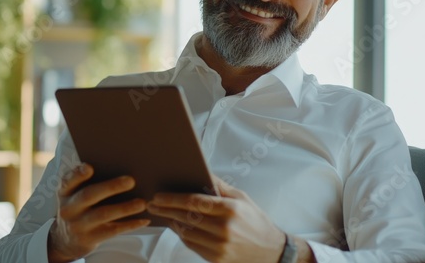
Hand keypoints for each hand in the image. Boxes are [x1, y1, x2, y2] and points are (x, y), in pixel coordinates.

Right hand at [48, 163, 149, 262]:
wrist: (66, 240)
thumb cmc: (79, 207)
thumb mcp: (74, 194)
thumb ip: (89, 181)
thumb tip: (121, 167)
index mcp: (65, 192)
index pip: (67, 181)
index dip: (77, 174)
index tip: (89, 167)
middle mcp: (69, 208)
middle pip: (89, 195)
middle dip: (110, 187)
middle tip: (131, 180)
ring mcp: (79, 225)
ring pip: (103, 214)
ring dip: (124, 208)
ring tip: (142, 203)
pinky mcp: (90, 239)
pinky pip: (113, 231)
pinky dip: (130, 224)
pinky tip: (144, 219)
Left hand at [147, 176, 284, 262]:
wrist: (271, 252)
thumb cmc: (256, 221)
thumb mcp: (242, 198)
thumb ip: (220, 185)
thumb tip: (201, 170)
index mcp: (230, 209)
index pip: (194, 202)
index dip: (173, 199)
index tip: (158, 196)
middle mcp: (224, 229)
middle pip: (186, 217)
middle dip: (166, 210)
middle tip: (152, 204)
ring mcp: (219, 247)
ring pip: (186, 232)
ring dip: (172, 222)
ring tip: (163, 213)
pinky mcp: (216, 259)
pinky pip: (192, 246)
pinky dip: (182, 235)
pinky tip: (177, 226)